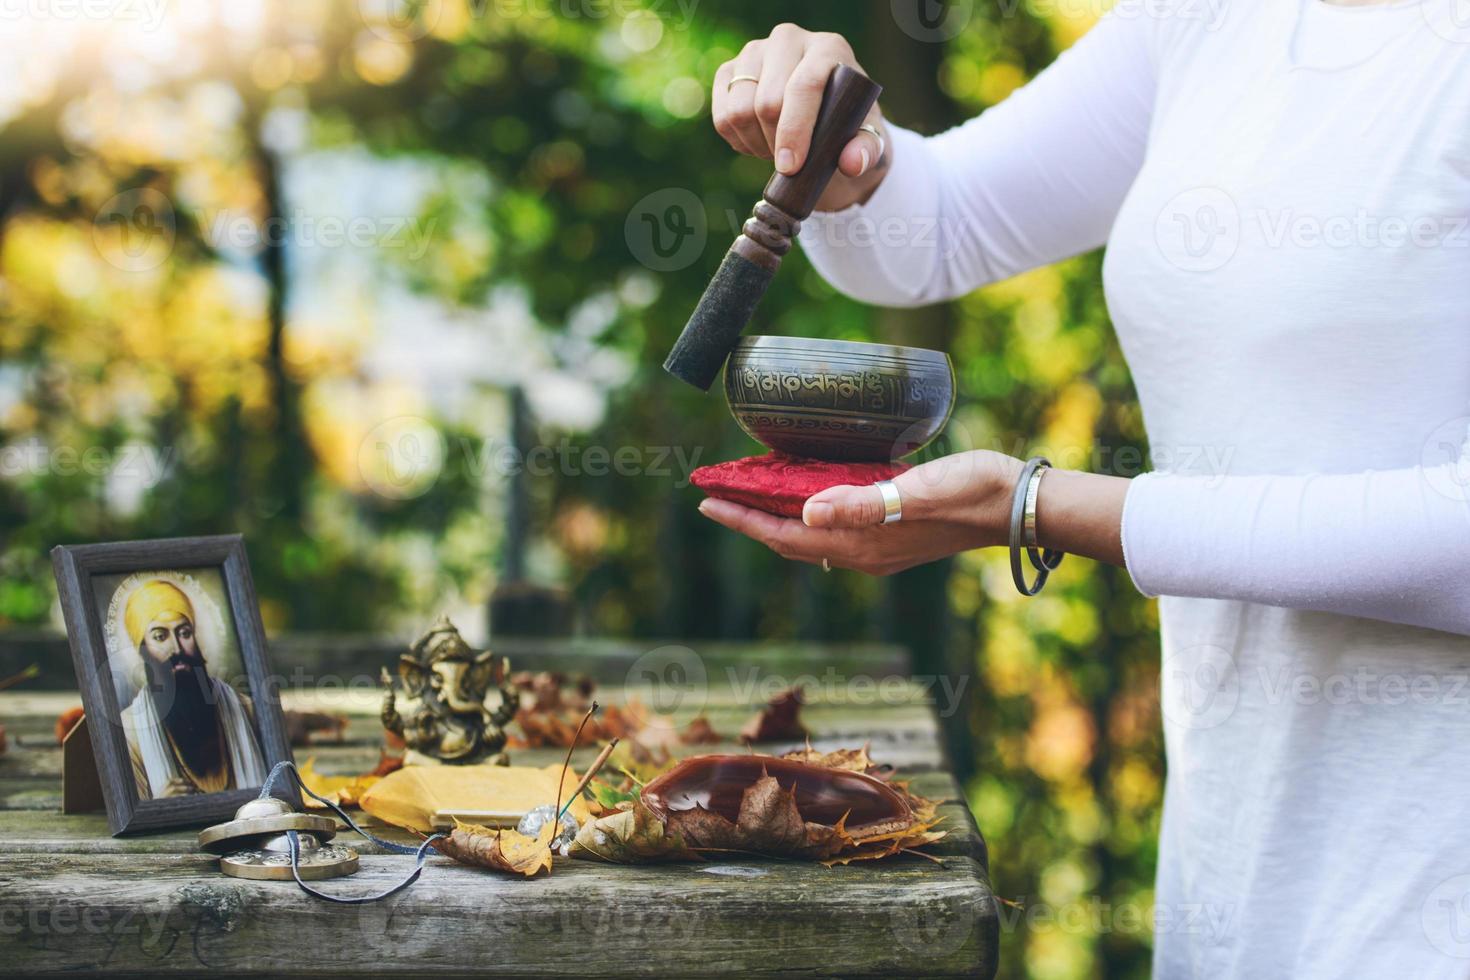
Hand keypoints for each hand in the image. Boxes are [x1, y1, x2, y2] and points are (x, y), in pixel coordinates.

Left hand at [698, 452, 1021, 575]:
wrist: (1015, 502)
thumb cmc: (969, 491)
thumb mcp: (914, 492)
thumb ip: (861, 503)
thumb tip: (805, 510)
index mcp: (861, 544)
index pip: (783, 535)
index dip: (742, 519)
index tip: (706, 500)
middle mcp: (863, 552)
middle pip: (789, 538)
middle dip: (749, 518)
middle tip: (714, 496)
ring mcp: (878, 546)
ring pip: (811, 534)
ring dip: (777, 516)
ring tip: (749, 494)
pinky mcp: (893, 531)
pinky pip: (835, 525)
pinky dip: (809, 511)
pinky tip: (805, 494)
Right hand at [712, 24, 887, 211]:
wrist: (822, 117)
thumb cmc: (848, 126)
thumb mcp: (866, 139)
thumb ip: (867, 151)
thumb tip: (852, 164)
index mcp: (828, 48)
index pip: (804, 85)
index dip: (795, 129)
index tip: (791, 166)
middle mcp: (788, 40)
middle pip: (767, 102)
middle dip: (776, 143)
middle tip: (792, 163)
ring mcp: (754, 52)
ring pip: (739, 110)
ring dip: (756, 143)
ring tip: (777, 149)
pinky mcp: (729, 71)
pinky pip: (722, 116)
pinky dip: (738, 140)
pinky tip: (758, 141)